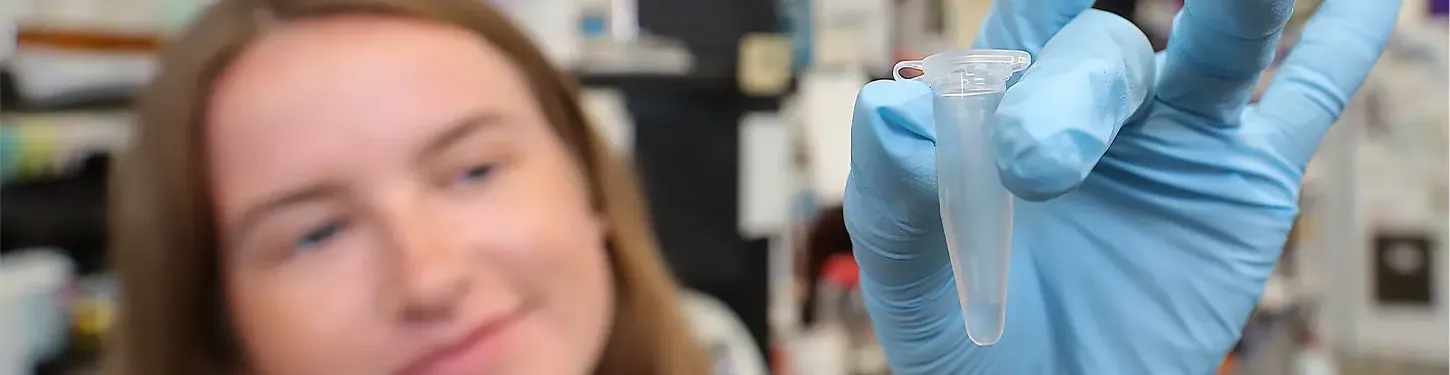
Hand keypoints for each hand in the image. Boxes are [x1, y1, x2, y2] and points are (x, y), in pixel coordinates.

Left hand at [845, 0, 1401, 372]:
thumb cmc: (966, 342)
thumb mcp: (910, 277)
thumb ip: (896, 192)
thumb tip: (890, 112)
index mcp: (1006, 107)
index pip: (1026, 18)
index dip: (1046, 0)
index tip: (1052, 3)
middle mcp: (1097, 103)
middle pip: (1102, 49)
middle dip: (1073, 93)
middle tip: (1035, 175)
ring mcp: (1176, 135)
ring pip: (1218, 43)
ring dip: (1241, 1)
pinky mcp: (1241, 180)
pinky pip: (1301, 101)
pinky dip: (1336, 49)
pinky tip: (1370, 4)